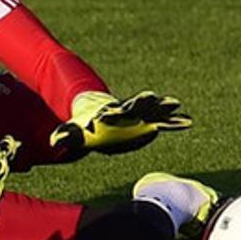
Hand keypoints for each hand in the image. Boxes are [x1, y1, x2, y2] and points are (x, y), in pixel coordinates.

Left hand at [49, 91, 190, 155]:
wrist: (97, 113)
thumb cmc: (85, 125)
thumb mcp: (74, 131)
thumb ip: (66, 135)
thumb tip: (53, 141)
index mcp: (106, 114)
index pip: (109, 113)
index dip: (112, 114)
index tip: (115, 113)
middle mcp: (124, 111)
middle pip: (133, 105)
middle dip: (141, 102)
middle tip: (150, 97)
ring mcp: (137, 114)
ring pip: (151, 109)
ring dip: (162, 107)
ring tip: (175, 104)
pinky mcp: (147, 121)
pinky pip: (162, 121)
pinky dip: (173, 121)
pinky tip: (187, 121)